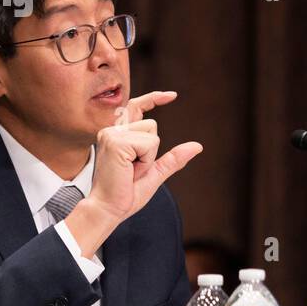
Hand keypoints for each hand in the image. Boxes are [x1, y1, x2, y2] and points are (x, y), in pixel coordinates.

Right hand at [67, 90, 202, 256]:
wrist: (109, 209)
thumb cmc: (126, 194)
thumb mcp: (155, 173)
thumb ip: (173, 158)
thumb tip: (197, 146)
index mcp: (117, 135)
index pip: (135, 107)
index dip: (153, 99)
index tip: (173, 96)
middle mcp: (111, 131)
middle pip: (152, 125)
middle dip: (151, 151)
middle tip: (133, 170)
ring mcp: (111, 135)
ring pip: (152, 134)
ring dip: (148, 157)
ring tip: (130, 171)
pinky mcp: (116, 142)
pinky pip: (149, 143)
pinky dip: (146, 160)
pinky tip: (129, 170)